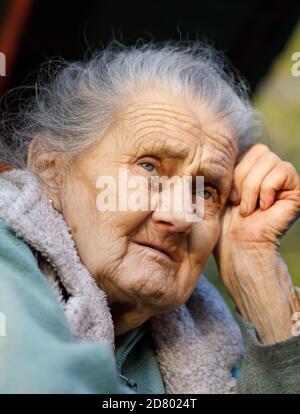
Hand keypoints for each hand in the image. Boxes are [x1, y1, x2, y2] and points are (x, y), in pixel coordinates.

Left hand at [214, 143, 299, 343]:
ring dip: (252, 188)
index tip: (229, 196)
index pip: (249, 149)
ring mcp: (285, 183)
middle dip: (243, 179)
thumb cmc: (223, 223)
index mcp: (254, 170)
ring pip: (269, 161)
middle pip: (260, 151)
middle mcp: (271, 174)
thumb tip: (216, 140)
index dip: (235, 171)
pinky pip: (283, 171)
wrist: (237, 246)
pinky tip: (263, 208)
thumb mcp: (219, 188)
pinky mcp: (298, 192)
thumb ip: (226, 164)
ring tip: (248, 210)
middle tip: (239, 204)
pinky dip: (267, 189)